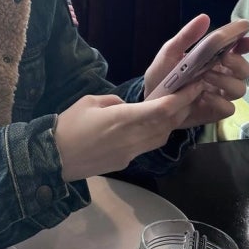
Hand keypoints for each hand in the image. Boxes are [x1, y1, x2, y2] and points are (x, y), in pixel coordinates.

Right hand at [54, 84, 206, 181]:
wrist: (53, 159)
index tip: (195, 86)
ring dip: (171, 123)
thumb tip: (126, 106)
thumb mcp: (89, 102)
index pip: (162, 109)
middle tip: (191, 94)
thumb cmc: (68, 126)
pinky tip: (151, 126)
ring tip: (175, 109)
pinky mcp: (125, 162)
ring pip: (161, 137)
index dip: (182, 98)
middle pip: (168, 124)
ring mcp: (131, 153)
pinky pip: (148, 146)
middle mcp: (133, 137)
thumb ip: (113, 102)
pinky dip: (155, 134)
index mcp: (124, 119)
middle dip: (183, 109)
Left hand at [144, 14, 248, 126]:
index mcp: (214, 58)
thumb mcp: (170, 53)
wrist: (150, 102)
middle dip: (238, 62)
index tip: (248, 39)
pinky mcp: (215, 111)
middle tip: (224, 58)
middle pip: (245, 70)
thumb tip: (204, 17)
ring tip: (204, 76)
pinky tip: (202, 95)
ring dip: (225, 81)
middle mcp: (222, 76)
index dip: (246, 43)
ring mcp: (220, 94)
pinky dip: (219, 101)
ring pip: (240, 89)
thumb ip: (186, 36)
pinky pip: (228, 108)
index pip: (238, 49)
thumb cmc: (163, 75)